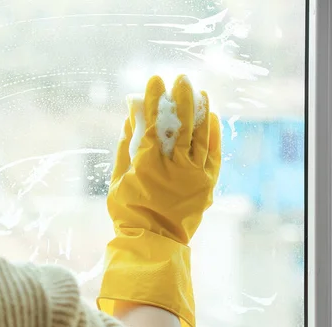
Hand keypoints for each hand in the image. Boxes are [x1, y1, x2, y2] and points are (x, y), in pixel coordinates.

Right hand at [109, 74, 220, 244]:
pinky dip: (213, 134)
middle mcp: (174, 165)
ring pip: (201, 134)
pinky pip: (213, 153)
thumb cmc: (129, 213)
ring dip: (201, 110)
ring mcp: (194, 174)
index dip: (153, 98)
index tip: (154, 80)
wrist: (153, 242)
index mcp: (148, 163)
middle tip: (181, 78)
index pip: (153, 122)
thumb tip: (128, 122)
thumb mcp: (117, 181)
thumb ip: (123, 150)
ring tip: (200, 91)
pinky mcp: (207, 184)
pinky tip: (212, 118)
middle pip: (181, 123)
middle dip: (181, 97)